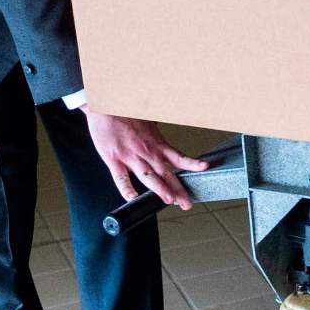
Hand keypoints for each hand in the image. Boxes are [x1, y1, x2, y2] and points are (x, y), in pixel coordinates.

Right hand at [85, 112, 210, 209]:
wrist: (105, 107)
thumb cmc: (125, 114)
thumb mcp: (149, 124)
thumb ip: (157, 138)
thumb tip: (166, 146)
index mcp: (155, 143)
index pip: (178, 157)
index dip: (192, 163)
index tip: (204, 168)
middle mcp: (146, 151)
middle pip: (166, 173)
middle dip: (178, 189)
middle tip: (187, 203)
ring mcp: (130, 156)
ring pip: (148, 177)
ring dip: (160, 189)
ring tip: (170, 200)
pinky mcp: (114, 159)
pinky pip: (121, 177)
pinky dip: (126, 189)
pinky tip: (132, 198)